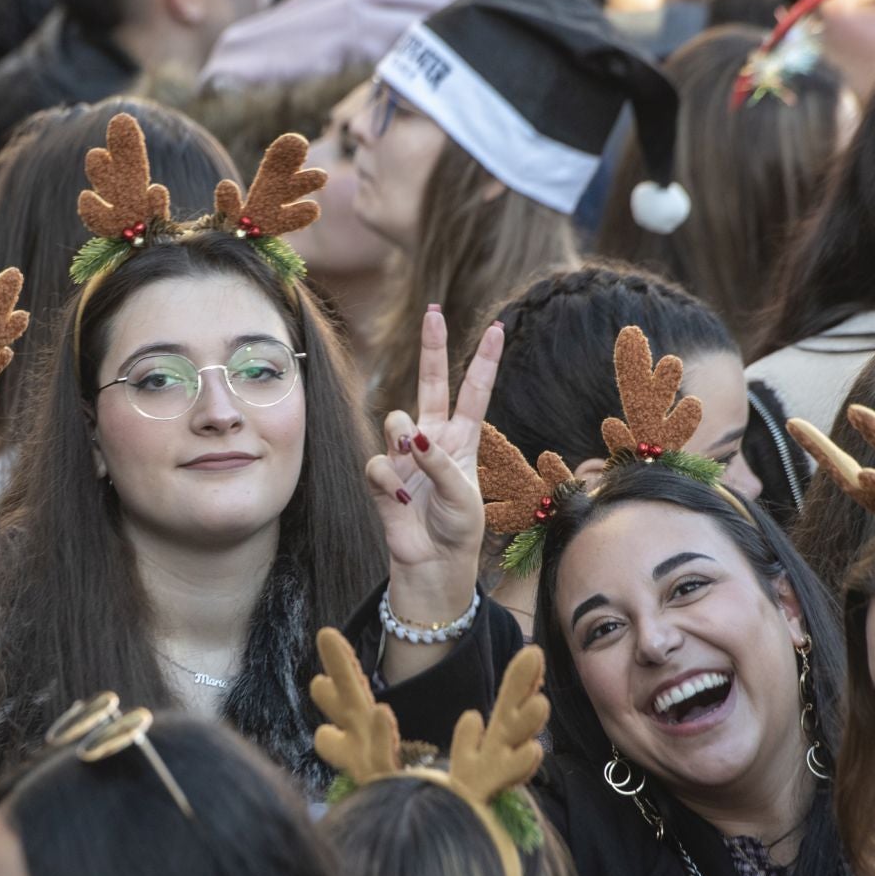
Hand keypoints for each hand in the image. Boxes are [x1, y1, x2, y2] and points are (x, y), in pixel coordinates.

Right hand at [365, 308, 503, 599]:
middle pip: (430, 382)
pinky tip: (402, 498)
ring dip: (403, 437)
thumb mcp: (465, 496)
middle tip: (433, 313)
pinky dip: (390, 480)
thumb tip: (412, 437)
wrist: (434, 563)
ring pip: (396, 420)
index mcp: (464, 439)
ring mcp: (406, 456)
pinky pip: (379, 462)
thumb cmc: (459, 529)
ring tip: (413, 465)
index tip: (496, 328)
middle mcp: (433, 439)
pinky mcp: (385, 476)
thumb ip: (441, 463)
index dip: (483, 360)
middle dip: (431, 347)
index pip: (474, 391)